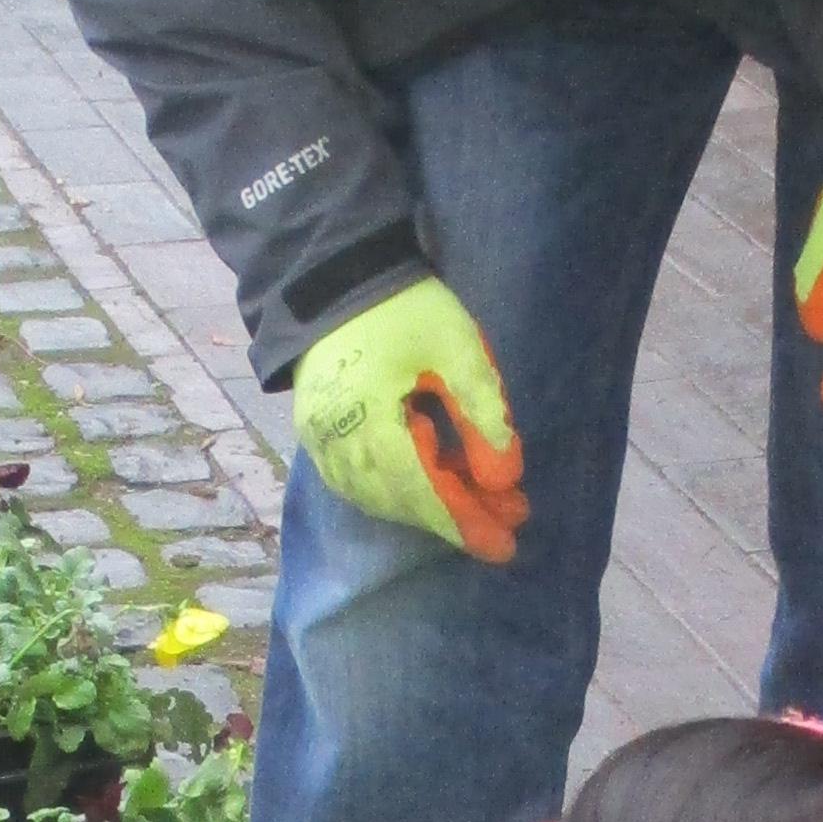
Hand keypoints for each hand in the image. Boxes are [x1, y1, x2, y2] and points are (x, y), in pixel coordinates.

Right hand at [291, 276, 528, 561]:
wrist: (337, 275)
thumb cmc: (404, 308)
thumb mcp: (458, 350)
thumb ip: (483, 415)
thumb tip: (504, 479)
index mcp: (369, 421)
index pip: (420, 491)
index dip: (463, 522)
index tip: (504, 546)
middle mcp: (335, 442)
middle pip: (399, 500)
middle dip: (456, 513)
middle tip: (508, 515)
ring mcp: (318, 440)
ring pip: (375, 496)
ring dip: (426, 505)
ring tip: (477, 497)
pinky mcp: (314, 431)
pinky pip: (354, 480)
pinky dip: (394, 490)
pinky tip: (431, 481)